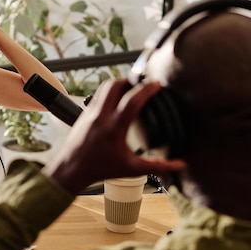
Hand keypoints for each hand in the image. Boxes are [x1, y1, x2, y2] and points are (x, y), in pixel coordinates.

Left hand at [45, 79, 186, 194]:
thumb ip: (157, 167)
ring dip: (119, 83)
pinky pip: (97, 95)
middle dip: (130, 80)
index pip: (132, 100)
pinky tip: (116, 98)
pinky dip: (108, 92)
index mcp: (113, 128)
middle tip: (143, 82)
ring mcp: (90, 113)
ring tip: (131, 87)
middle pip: (114, 85)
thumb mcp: (132, 169)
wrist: (71, 169)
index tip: (156, 84)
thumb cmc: (99, 169)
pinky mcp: (83, 114)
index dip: (146, 89)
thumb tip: (179, 165)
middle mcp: (100, 117)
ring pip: (104, 88)